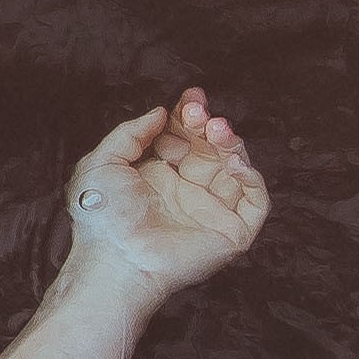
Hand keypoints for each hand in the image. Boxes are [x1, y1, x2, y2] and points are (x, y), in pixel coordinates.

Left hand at [63, 88, 267, 298]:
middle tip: (200, 113)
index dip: (189, 118)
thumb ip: (130, 133)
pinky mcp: (232, 231)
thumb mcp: (103, 162)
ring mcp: (211, 212)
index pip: (185, 140)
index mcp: (159, 178)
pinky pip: (255, 200)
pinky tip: (233, 161)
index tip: (190, 100)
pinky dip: (251, 176)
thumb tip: (159, 113)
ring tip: (216, 129)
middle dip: (208, 126)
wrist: (116, 259)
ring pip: (235, 168)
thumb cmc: (102, 219)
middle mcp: (187, 192)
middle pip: (211, 149)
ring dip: (230, 143)